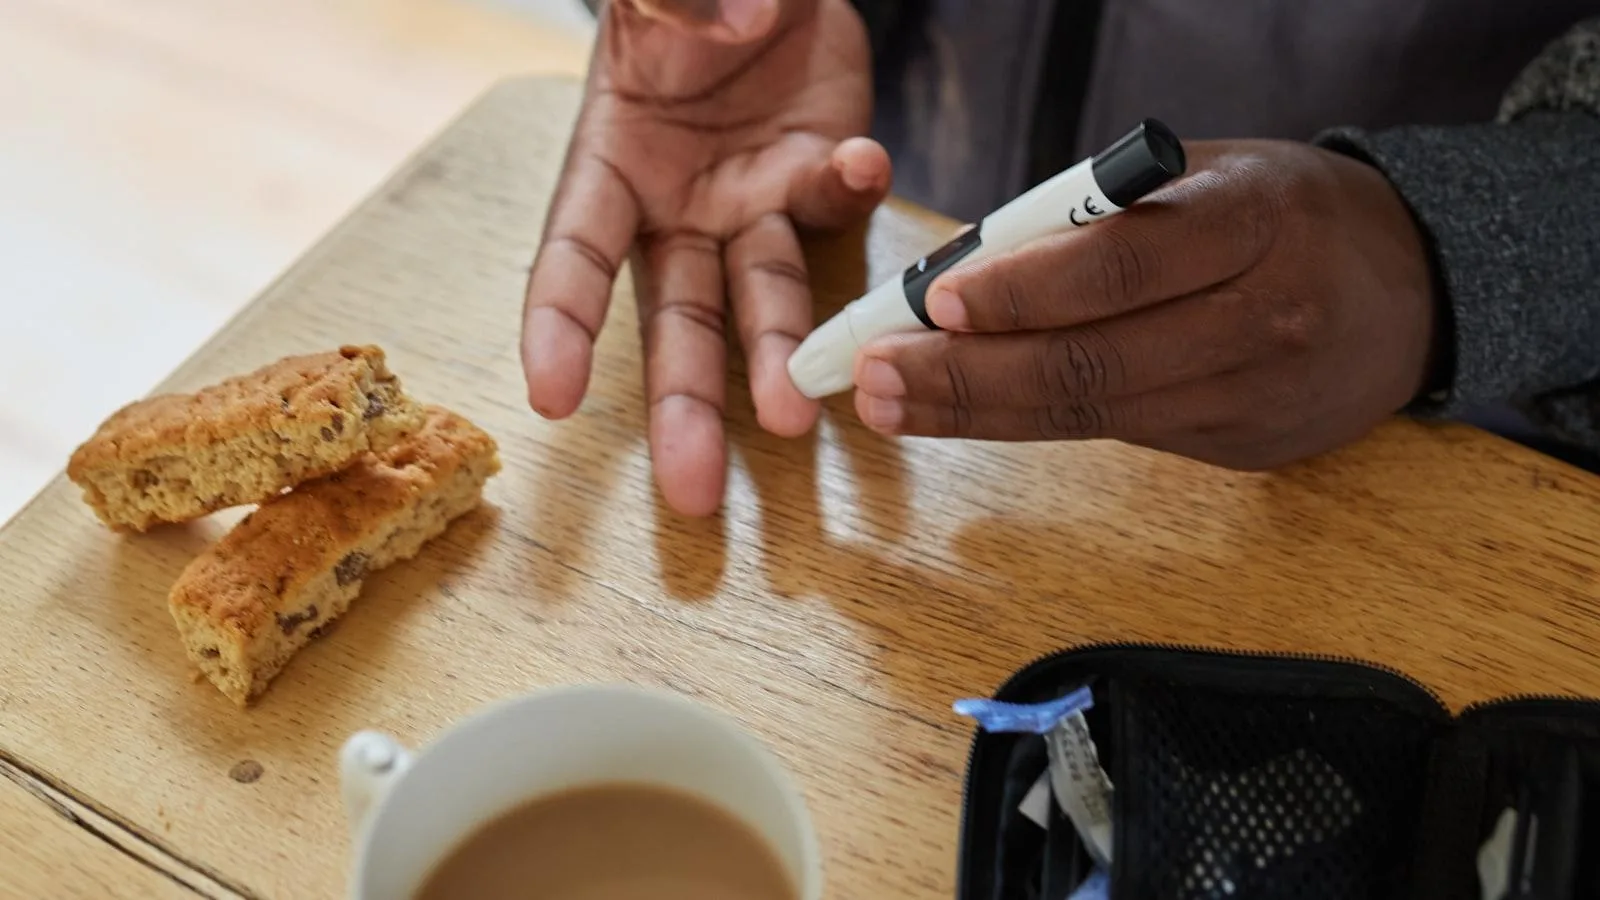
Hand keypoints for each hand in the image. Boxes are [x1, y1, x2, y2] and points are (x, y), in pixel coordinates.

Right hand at [521, 0, 889, 515]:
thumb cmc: (682, 0)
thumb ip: (672, 0)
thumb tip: (725, 24)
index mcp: (610, 169)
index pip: (574, 259)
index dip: (561, 328)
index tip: (552, 398)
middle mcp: (680, 210)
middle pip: (678, 321)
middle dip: (684, 406)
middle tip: (693, 489)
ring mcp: (753, 206)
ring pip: (766, 297)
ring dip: (781, 354)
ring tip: (793, 415)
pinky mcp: (819, 184)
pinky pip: (838, 207)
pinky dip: (851, 190)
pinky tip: (863, 167)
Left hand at [850, 140, 1440, 469]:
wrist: (1414, 292)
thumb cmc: (1288, 213)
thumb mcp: (1211, 174)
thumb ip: (1105, 212)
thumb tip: (973, 267)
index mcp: (1256, 221)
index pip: (1121, 267)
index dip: (1023, 291)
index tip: (935, 300)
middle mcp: (1262, 318)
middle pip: (1091, 364)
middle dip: (966, 375)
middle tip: (876, 375)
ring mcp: (1253, 397)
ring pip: (1092, 416)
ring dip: (978, 412)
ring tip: (894, 402)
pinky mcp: (1240, 448)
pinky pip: (1120, 432)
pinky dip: (1034, 420)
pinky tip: (969, 408)